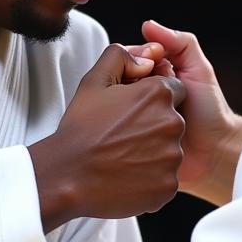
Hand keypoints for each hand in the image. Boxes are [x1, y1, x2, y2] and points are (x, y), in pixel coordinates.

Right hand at [28, 44, 185, 229]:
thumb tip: (144, 58)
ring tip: (122, 157)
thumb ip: (120, 57)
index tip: (132, 111)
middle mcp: (171, 122)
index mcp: (157, 94)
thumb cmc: (80, 129)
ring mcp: (171, 156)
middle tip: (123, 135)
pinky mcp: (168, 185)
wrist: (68, 176)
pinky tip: (127, 176)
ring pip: (170, 150)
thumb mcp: (94, 81)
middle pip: (173, 120)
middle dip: (153, 126)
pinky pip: (166, 178)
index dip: (151, 99)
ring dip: (152, 153)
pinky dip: (151, 179)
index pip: (172, 90)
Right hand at [138, 20, 241, 203]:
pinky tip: (132, 138)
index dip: (134, 61)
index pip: (130, 62)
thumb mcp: (198, 70)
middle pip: (120, 84)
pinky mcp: (133, 147)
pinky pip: (121, 136)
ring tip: (137, 118)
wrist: (218, 154)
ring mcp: (136, 126)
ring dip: (125, 111)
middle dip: (128, 86)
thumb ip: (180, 43)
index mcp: (151, 82)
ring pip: (117, 109)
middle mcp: (141, 102)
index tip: (145, 68)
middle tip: (139, 92)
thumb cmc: (210, 110)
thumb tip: (148, 25)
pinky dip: (124, 134)